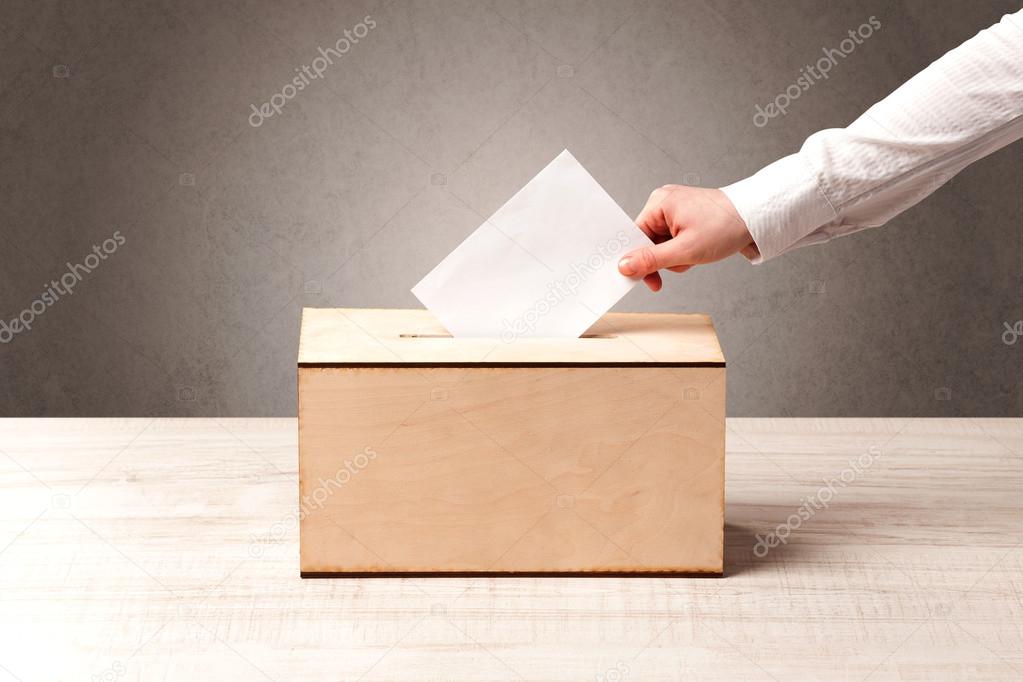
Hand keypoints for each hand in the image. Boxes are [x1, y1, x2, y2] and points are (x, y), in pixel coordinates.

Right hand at [618, 185, 755, 290]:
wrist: (756, 218)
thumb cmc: (725, 227)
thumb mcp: (685, 251)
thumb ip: (651, 260)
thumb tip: (623, 266)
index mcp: (659, 203)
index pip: (635, 236)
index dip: (638, 260)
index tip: (645, 278)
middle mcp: (664, 201)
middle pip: (648, 242)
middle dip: (665, 258)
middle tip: (684, 261)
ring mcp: (675, 208)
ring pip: (662, 244)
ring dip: (677, 256)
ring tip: (696, 252)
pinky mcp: (685, 215)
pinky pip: (673, 239)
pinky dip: (684, 249)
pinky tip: (698, 248)